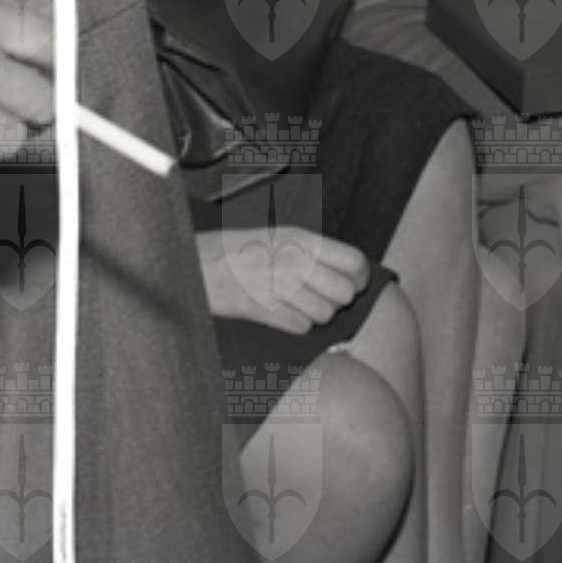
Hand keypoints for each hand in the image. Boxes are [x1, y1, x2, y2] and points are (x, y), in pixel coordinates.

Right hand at [197, 224, 369, 334]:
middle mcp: (296, 262)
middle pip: (344, 292)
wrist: (200, 263)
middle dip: (340, 300)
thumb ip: (316, 250)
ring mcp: (279, 287)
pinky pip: (301, 327)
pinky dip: (298, 325)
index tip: (356, 284)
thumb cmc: (244, 248)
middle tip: (328, 297)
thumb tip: (350, 268)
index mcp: (304, 240)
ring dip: (319, 314)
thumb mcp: (284, 236)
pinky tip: (287, 314)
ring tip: (304, 306)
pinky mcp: (264, 310)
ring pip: (325, 314)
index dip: (361, 277)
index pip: (354, 262)